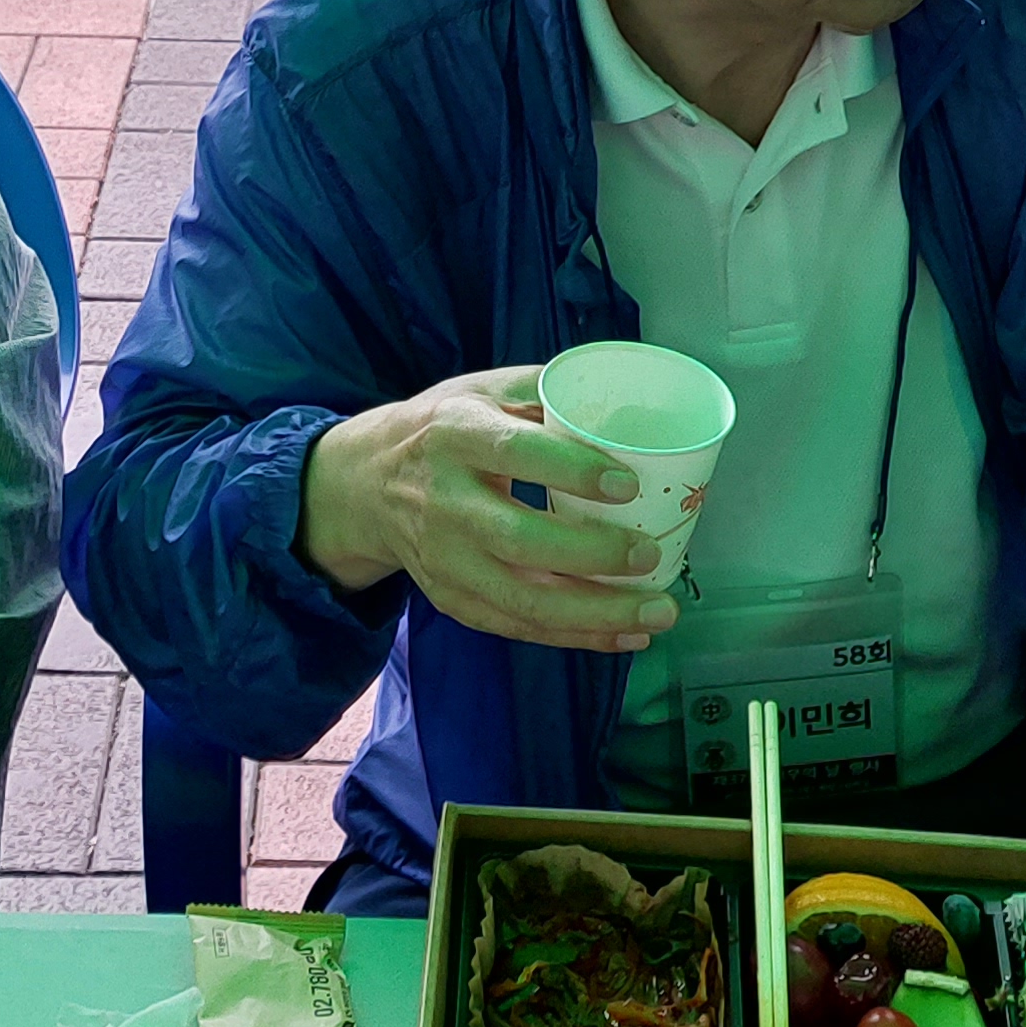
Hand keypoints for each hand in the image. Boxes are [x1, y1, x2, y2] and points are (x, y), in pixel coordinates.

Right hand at [294, 365, 678, 652]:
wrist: (367, 485)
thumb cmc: (444, 429)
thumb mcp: (481, 390)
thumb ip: (541, 390)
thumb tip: (618, 395)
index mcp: (456, 436)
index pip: (515, 454)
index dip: (572, 471)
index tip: (627, 483)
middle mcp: (446, 503)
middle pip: (519, 541)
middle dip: (592, 556)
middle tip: (650, 554)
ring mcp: (447, 560)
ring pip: (522, 600)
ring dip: (596, 614)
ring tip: (658, 611)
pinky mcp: (453, 599)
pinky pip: (518, 627)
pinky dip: (575, 636)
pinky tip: (626, 632)